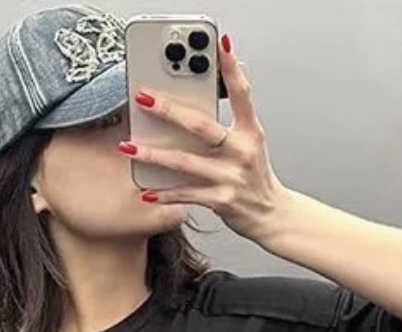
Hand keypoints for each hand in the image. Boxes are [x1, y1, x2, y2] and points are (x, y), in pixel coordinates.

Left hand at [122, 37, 286, 242]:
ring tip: (130, 148)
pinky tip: (147, 191)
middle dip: (169, 110)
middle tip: (145, 99)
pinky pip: (186, 194)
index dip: (231, 68)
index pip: (241, 93)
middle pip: (201, 125)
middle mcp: (241, 151)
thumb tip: (199, 102)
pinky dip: (165, 194)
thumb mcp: (251, 143)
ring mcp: (230, 176)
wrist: (271, 215)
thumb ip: (230, 122)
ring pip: (185, 161)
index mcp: (250, 132)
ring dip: (153, 155)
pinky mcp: (221, 200)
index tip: (220, 45)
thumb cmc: (256, 177)